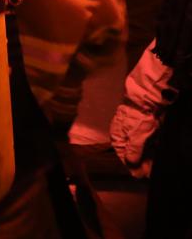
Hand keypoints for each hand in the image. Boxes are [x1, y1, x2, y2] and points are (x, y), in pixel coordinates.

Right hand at [110, 44, 175, 177]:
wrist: (150, 97)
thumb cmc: (139, 115)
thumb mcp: (137, 136)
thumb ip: (134, 151)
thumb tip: (131, 164)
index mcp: (117, 135)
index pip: (123, 155)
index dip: (131, 166)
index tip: (139, 176)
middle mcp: (124, 133)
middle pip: (132, 153)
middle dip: (140, 164)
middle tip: (149, 174)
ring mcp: (135, 130)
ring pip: (140, 148)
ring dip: (146, 158)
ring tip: (153, 167)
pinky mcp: (145, 127)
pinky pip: (147, 142)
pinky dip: (150, 150)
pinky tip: (156, 155)